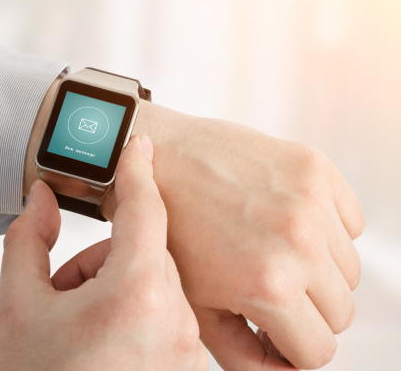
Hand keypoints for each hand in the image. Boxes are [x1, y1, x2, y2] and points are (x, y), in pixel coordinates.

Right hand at [0, 135, 208, 370]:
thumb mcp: (17, 305)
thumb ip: (29, 238)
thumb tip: (44, 197)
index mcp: (137, 295)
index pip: (145, 211)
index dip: (137, 172)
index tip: (139, 144)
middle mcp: (175, 322)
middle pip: (143, 253)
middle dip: (101, 258)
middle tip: (60, 287)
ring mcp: (185, 350)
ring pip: (154, 283)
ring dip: (114, 285)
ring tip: (73, 322)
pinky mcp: (185, 368)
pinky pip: (165, 314)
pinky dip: (133, 311)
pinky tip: (98, 338)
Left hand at [112, 101, 363, 369]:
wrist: (158, 158)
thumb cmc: (169, 233)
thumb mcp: (195, 306)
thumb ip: (244, 353)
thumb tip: (284, 369)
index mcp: (268, 284)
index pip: (318, 352)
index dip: (290, 346)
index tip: (269, 328)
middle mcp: (298, 242)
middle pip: (341, 312)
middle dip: (306, 311)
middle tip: (269, 290)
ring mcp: (309, 201)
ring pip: (348, 269)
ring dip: (318, 270)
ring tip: (271, 253)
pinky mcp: (314, 168)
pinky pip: (350, 222)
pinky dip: (326, 230)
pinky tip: (283, 222)